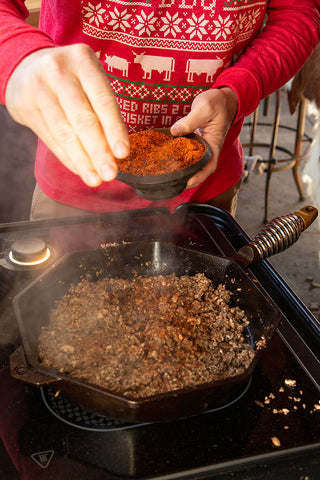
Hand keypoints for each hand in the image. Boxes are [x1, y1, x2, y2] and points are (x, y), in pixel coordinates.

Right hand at [5, 44, 129, 186]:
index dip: (114, 130)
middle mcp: (59, 71)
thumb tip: (117, 153)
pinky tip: (80, 169)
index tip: (123, 154)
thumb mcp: (89, 80)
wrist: (26, 67)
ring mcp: (38, 88)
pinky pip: (50, 138)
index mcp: (83, 60)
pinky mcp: (24, 106)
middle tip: (110, 174)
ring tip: (95, 179)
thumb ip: (103, 110)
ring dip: (82, 160)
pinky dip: (67, 157)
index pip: (103, 101)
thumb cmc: (71, 79)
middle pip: (83, 119)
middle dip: (99, 151)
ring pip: (64, 132)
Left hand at [170, 87, 237, 188]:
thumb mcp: (204, 108)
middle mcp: (208, 149)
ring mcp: (201, 147)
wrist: (222, 99)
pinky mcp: (194, 142)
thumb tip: (174, 131)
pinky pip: (186, 154)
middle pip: (198, 169)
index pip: (208, 166)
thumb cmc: (217, 103)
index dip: (199, 177)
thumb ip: (190, 120)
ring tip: (166, 176)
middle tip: (170, 183)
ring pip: (192, 163)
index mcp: (214, 144)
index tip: (187, 182)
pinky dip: (178, 159)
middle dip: (186, 178)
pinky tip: (166, 160)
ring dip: (181, 171)